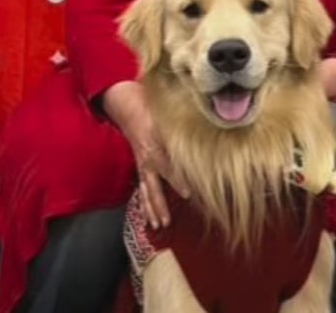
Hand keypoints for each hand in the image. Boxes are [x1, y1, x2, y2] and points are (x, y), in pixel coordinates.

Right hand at [103, 81, 187, 228]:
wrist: (129, 108)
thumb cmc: (152, 111)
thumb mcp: (166, 118)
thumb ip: (182, 128)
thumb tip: (206, 131)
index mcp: (155, 148)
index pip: (168, 168)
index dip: (178, 181)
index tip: (188, 194)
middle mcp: (147, 161)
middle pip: (153, 187)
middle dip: (159, 205)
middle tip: (166, 221)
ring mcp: (143, 166)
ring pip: (146, 192)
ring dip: (151, 209)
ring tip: (157, 225)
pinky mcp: (141, 168)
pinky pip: (142, 189)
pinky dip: (144, 204)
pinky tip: (148, 217)